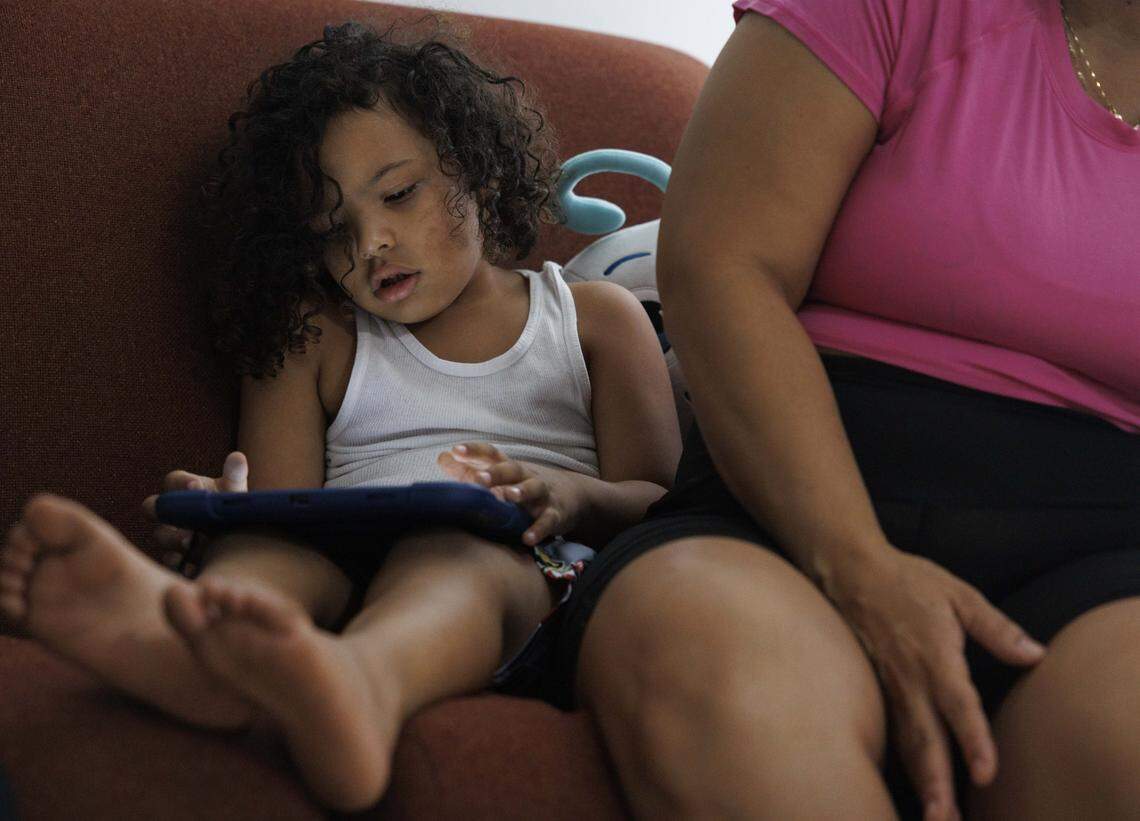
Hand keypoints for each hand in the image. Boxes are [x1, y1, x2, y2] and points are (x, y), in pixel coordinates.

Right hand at [141, 451, 248, 570]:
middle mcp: (171, 511)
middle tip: (185, 514)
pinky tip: (193, 564)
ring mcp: (171, 534)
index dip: (182, 483)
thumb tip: (237, 457)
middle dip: (166, 512)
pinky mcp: (177, 558)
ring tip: (192, 542)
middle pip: (153, 508)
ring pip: (160, 535)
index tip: (197, 485)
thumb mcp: (236, 491)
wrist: (242, 535)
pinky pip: (169, 560)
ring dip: (174, 538)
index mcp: (183, 488)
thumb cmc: (233, 506)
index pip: (172, 481)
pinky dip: (179, 562)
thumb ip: (235, 475)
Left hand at [437, 442, 585, 544]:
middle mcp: (527, 476)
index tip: (456, 450)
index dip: (474, 451)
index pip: (491, 453)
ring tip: (510, 496)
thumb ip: (470, 470)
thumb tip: (442, 457)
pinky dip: (539, 529)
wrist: (573, 496)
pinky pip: (548, 520)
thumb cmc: (525, 486)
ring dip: (522, 492)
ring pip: (534, 488)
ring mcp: (543, 495)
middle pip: (512, 469)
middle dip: (496, 473)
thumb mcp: (501, 477)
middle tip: (479, 478)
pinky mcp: (556, 514)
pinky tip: (528, 538)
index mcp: (511, 467)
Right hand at [825, 546, 1045, 820]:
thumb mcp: (959, 594)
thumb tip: (1035, 655)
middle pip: (925, 738)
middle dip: (937, 782)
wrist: (850, 570)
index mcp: (934, 654)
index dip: (972, 739)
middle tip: (946, 818)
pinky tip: (917, 783)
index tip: (985, 774)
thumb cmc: (907, 580)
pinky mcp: (877, 688)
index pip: (957, 704)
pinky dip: (904, 762)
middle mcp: (910, 678)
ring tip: (934, 814)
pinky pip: (892, 732)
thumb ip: (996, 628)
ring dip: (921, 781)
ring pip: (906, 742)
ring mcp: (890, 686)